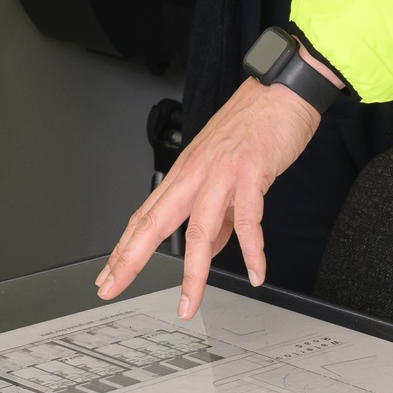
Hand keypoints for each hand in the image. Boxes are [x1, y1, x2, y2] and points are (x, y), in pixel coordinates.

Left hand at [95, 53, 340, 317]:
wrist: (282, 89)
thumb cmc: (255, 124)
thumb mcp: (226, 169)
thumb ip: (218, 213)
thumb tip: (211, 248)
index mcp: (186, 173)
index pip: (146, 216)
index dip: (125, 248)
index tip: (109, 274)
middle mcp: (196, 173)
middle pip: (155, 222)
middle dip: (130, 259)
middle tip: (112, 287)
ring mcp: (221, 172)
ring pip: (198, 230)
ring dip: (194, 273)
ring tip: (189, 303)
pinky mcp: (250, 172)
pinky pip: (247, 219)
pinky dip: (252, 250)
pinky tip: (255, 272)